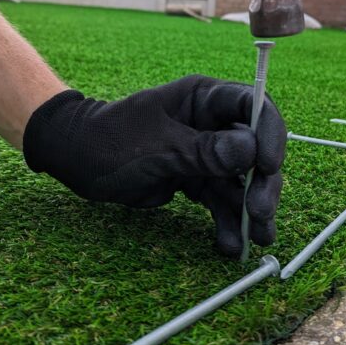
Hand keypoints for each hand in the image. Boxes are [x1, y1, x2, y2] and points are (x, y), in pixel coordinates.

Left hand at [23, 76, 286, 256]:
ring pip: (242, 180)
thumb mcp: (158, 145)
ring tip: (256, 240)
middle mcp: (212, 123)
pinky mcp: (197, 179)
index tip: (269, 165)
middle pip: (255, 149)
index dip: (269, 133)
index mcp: (204, 98)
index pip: (253, 106)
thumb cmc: (111, 139)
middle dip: (263, 182)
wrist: (76, 160)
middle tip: (260, 213)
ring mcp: (206, 153)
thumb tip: (250, 150)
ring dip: (251, 210)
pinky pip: (220, 201)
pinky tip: (227, 245)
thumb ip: (204, 150)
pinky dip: (226, 222)